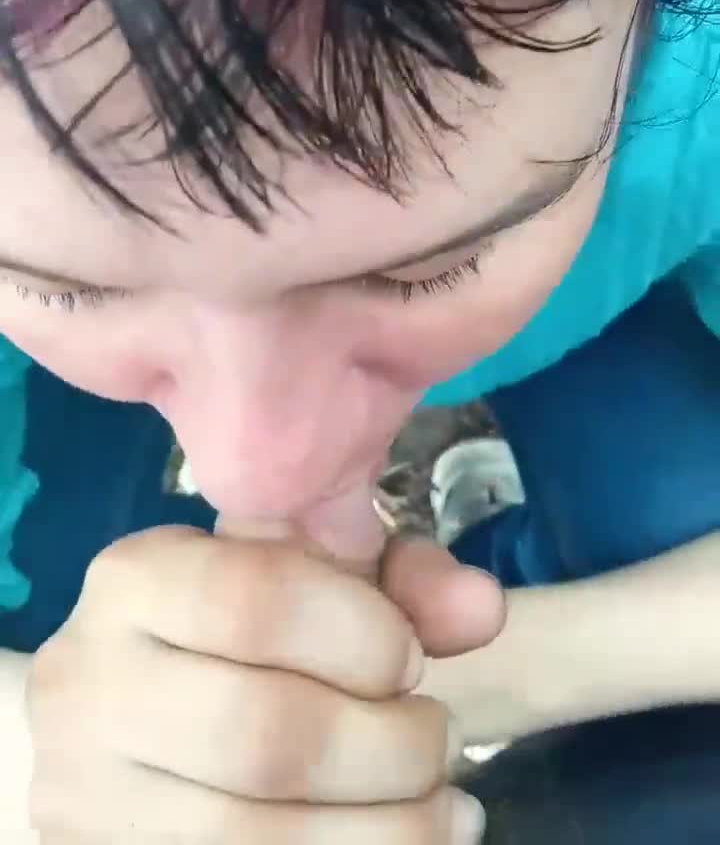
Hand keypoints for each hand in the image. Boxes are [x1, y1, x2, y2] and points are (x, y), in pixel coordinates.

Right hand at [27, 525, 497, 841]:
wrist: (111, 720)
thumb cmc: (232, 632)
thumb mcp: (310, 579)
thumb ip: (401, 583)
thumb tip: (483, 608)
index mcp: (135, 580)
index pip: (254, 601)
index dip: (362, 635)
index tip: (411, 657)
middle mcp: (89, 684)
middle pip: (262, 736)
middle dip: (388, 747)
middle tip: (437, 737)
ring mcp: (88, 796)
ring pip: (256, 838)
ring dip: (388, 828)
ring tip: (442, 803)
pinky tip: (408, 840)